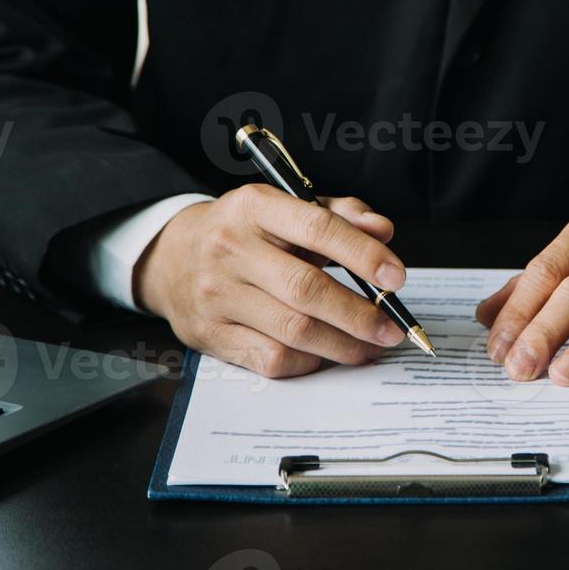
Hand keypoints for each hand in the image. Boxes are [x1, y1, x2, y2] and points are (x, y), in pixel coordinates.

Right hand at [136, 186, 409, 377]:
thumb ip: (340, 215)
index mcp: (255, 207)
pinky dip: (309, 361)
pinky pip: (271, 358)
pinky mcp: (210, 334)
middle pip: (306, 289)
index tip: (396, 278)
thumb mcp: (287, 208)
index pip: (318, 228)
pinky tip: (327, 354)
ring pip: (293, 330)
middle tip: (391, 328)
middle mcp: (230, 248)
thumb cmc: (247, 232)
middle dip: (359, 314)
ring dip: (343, 344)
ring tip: (370, 347)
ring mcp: (216, 294)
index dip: (363, 255)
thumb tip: (383, 232)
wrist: (172, 257)